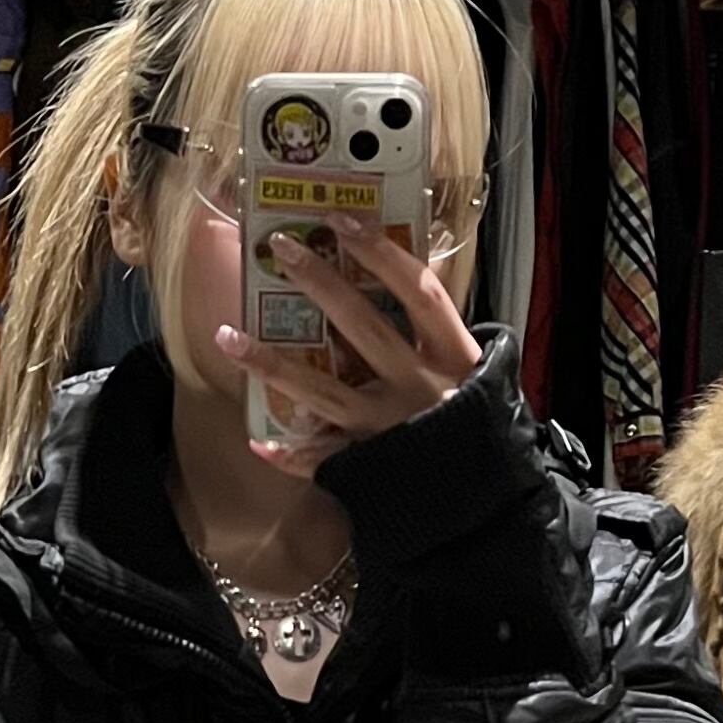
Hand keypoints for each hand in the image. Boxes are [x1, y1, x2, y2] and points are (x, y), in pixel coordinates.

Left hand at [219, 214, 481, 477]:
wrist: (494, 501)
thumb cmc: (482, 429)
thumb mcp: (478, 375)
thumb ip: (443, 334)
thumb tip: (412, 277)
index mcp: (454, 357)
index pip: (419, 291)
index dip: (382, 254)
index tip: (343, 221)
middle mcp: (419, 388)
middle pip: (364, 327)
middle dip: (320, 283)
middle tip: (282, 249)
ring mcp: (391, 428)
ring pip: (323, 392)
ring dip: (272, 365)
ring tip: (228, 337)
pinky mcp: (373, 466)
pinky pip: (324, 459)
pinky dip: (291, 455)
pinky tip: (258, 441)